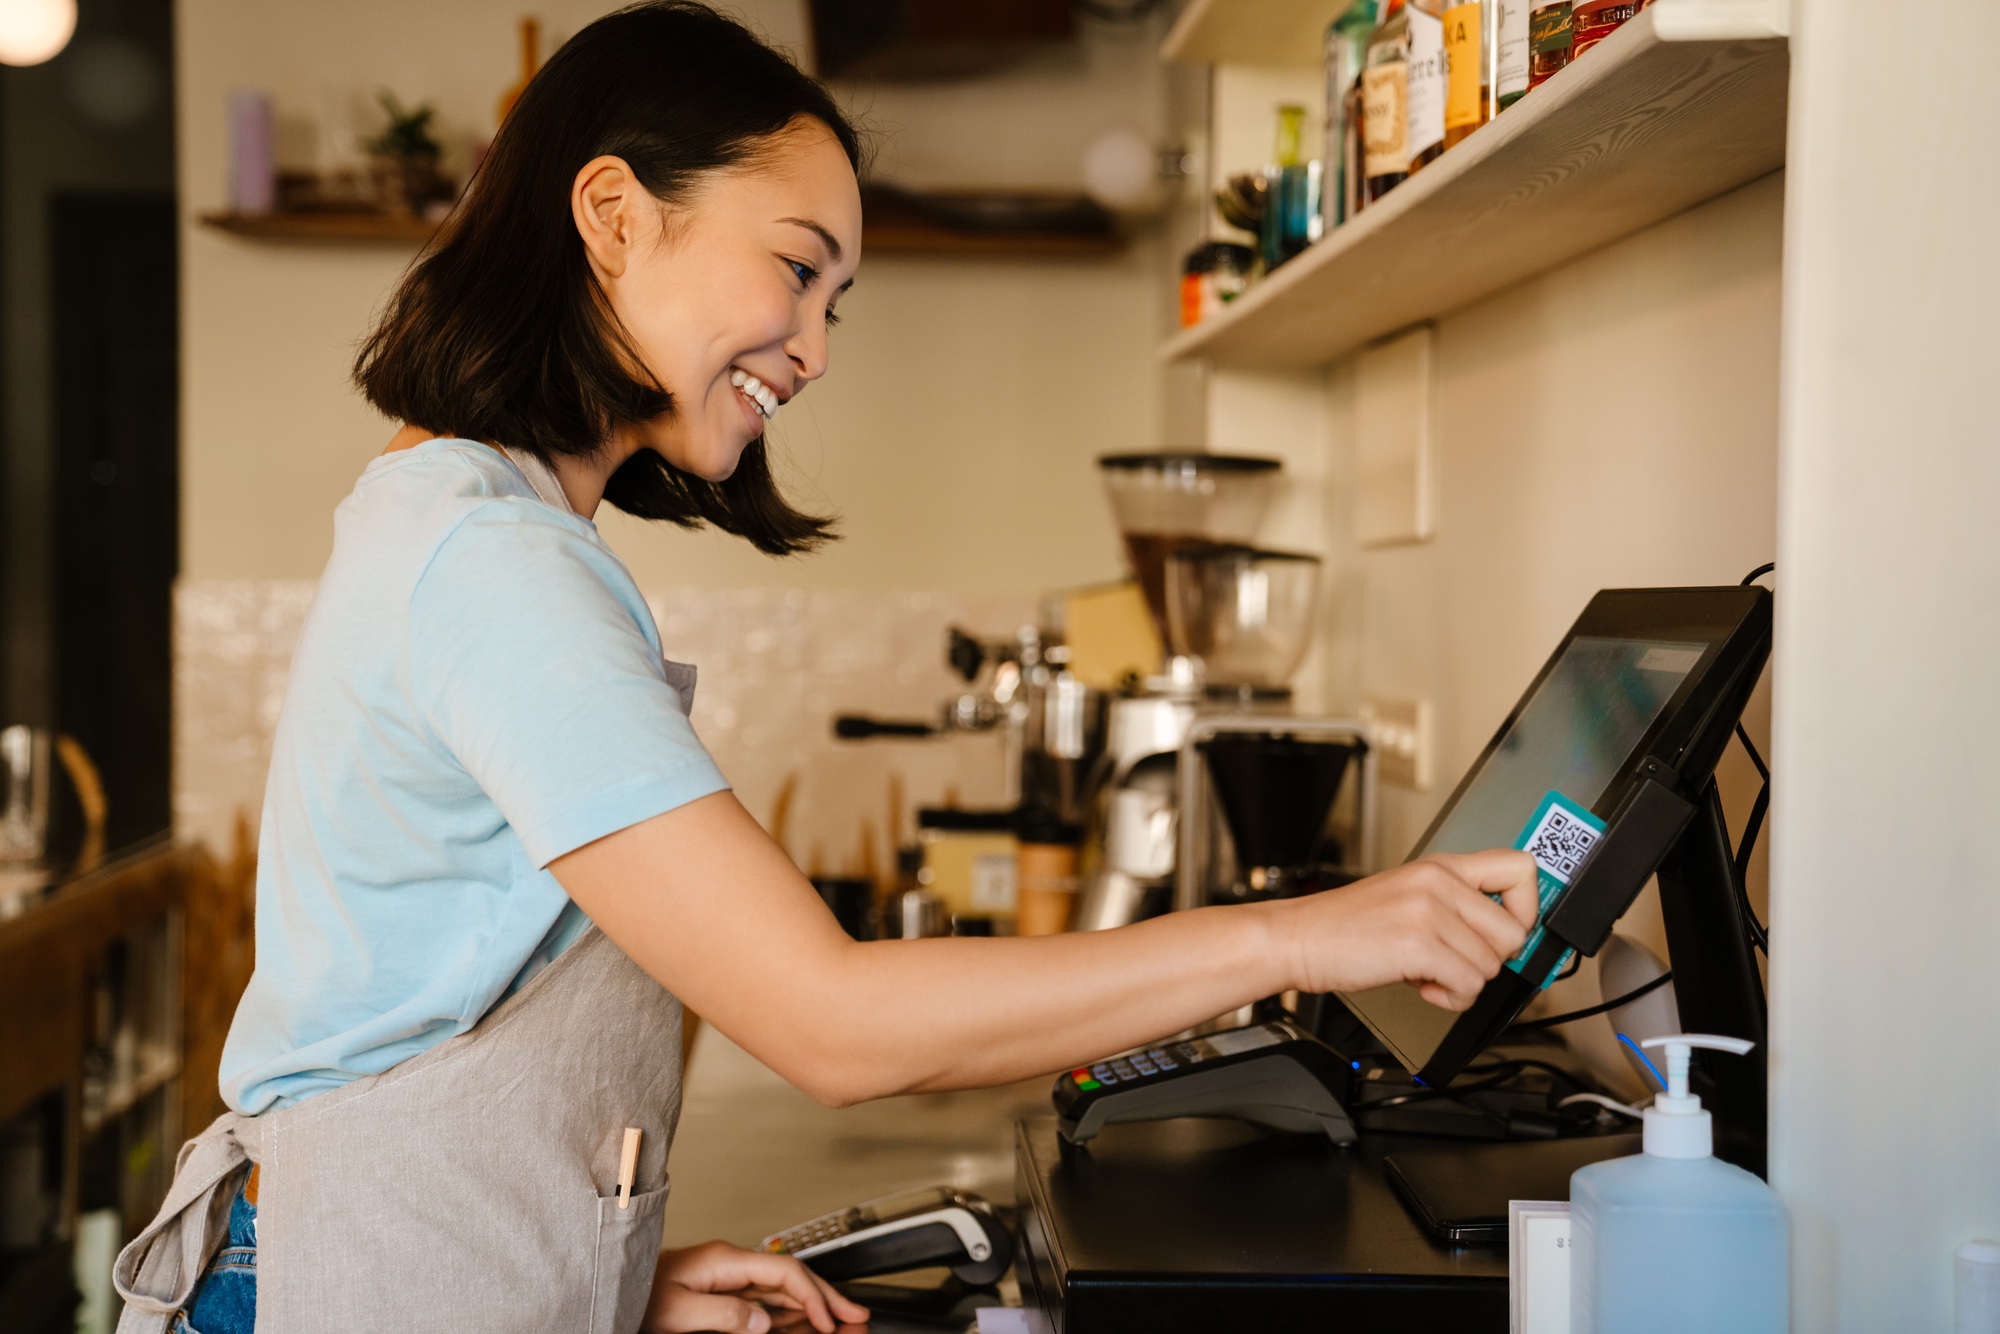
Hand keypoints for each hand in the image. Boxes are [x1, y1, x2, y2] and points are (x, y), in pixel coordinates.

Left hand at [643, 1240, 869, 1333]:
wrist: (618, 1287)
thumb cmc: (639, 1295)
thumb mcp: (678, 1310)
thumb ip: (723, 1314)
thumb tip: (764, 1320)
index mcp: (725, 1261)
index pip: (783, 1273)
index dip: (811, 1296)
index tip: (828, 1321)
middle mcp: (732, 1265)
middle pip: (793, 1277)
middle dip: (827, 1295)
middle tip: (856, 1316)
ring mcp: (731, 1278)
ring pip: (785, 1290)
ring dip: (815, 1305)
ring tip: (843, 1321)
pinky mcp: (726, 1292)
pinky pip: (769, 1301)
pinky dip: (794, 1312)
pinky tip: (807, 1323)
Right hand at [1280, 849, 1539, 1008]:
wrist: (1297, 939)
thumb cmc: (1346, 926)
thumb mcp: (1406, 897)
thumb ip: (1453, 906)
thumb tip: (1502, 936)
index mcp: (1440, 866)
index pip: (1521, 868)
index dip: (1527, 907)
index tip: (1509, 931)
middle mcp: (1439, 882)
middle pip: (1513, 932)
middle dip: (1489, 960)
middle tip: (1454, 961)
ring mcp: (1428, 911)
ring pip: (1491, 965)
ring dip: (1463, 983)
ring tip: (1428, 973)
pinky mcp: (1418, 944)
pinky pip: (1468, 986)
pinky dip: (1449, 998)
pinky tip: (1422, 986)